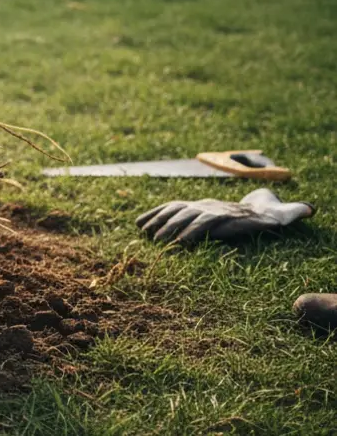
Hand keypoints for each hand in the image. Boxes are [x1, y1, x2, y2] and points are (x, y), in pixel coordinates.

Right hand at [135, 188, 314, 244]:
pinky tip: (138, 224)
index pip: (211, 219)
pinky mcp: (190, 209)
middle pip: (189, 215)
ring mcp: (199, 206)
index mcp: (231, 213)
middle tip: (157, 241)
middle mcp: (212, 207)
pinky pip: (169, 209)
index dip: (196, 229)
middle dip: (172, 227)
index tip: (181, 242)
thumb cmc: (272, 215)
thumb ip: (292, 213)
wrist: (258, 205)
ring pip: (176, 211)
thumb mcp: (283, 215)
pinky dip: (153, 215)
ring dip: (159, 222)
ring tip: (145, 234)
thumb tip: (309, 209)